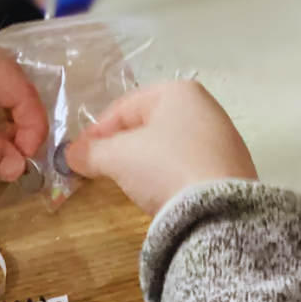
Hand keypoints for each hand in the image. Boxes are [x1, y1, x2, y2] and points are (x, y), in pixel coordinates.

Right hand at [64, 81, 257, 215]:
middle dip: (119, 146)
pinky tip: (158, 192)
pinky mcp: (229, 166)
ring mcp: (221, 137)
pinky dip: (166, 174)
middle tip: (98, 168)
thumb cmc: (163, 167)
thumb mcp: (117, 157)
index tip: (76, 156)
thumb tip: (70, 155)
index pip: (122, 108)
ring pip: (166, 145)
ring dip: (142, 161)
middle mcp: (204, 106)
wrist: (217, 209)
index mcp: (177, 92)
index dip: (94, 132)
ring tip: (126, 182)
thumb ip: (90, 152)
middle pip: (146, 125)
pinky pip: (186, 164)